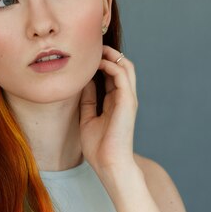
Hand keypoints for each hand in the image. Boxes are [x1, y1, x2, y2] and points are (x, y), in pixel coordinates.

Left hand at [79, 45, 138, 173]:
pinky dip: (111, 65)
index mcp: (115, 102)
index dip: (100, 62)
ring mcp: (128, 99)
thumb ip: (88, 99)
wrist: (109, 165)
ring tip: (96, 50)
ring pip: (126, 66)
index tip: (84, 56)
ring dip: (111, 55)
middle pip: (122, 66)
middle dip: (108, 53)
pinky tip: (98, 63)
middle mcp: (124, 98)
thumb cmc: (98, 147)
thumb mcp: (87, 118)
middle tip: (91, 47)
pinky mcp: (128, 102)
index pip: (112, 74)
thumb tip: (82, 81)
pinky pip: (123, 76)